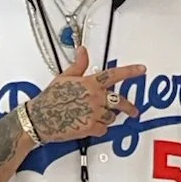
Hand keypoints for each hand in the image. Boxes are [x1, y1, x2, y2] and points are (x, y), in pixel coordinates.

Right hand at [26, 45, 142, 142]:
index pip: (114, 75)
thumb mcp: (63, 77)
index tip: (141, 70)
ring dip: (107, 117)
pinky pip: (103, 129)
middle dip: (129, 107)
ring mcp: (94, 113)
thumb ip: (78, 65)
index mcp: (89, 83)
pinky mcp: (91, 128)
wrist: (39, 118)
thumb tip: (83, 51)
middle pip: (120, 101)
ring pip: (112, 116)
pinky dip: (99, 129)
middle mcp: (94, 98)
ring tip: (95, 116)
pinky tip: (89, 124)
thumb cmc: (49, 99)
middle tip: (133, 111)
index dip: (130, 71)